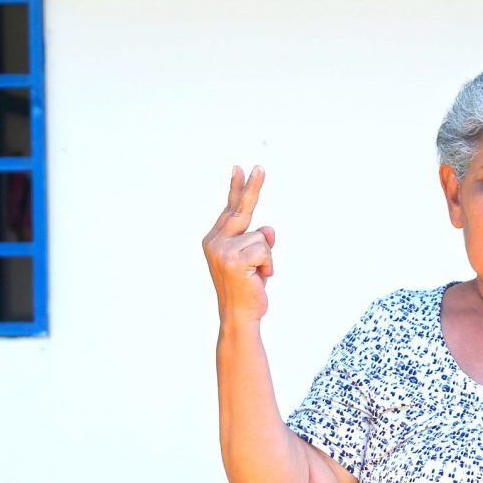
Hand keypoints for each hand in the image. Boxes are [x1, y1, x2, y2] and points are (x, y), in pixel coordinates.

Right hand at [203, 165, 276, 322]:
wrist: (239, 316)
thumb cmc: (247, 290)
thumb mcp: (256, 261)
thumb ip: (258, 241)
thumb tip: (268, 229)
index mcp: (215, 240)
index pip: (231, 209)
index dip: (237, 189)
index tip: (239, 168)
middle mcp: (214, 241)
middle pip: (241, 209)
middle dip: (252, 187)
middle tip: (260, 167)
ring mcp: (222, 249)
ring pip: (261, 237)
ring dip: (266, 258)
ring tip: (256, 275)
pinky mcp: (233, 259)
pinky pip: (264, 249)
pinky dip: (268, 265)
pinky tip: (258, 278)